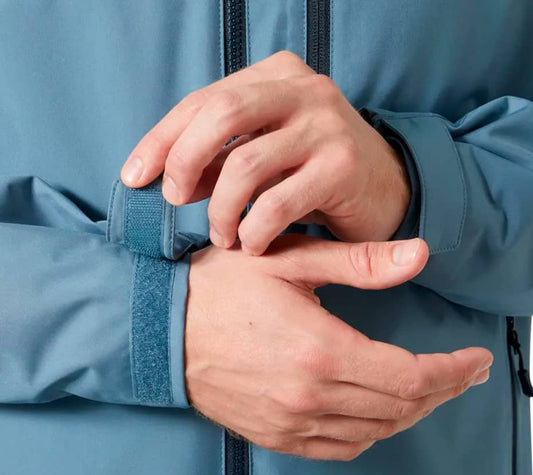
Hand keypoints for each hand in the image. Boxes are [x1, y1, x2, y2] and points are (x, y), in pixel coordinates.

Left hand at [121, 50, 410, 255]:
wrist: (386, 186)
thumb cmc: (314, 170)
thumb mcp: (265, 153)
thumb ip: (221, 157)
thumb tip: (170, 179)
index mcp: (276, 76)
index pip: (203, 101)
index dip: (161, 140)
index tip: (133, 178)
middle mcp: (303, 90)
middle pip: (220, 114)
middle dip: (183, 161)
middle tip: (175, 200)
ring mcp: (326, 125)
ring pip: (245, 164)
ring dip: (221, 209)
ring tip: (222, 234)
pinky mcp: (343, 165)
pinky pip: (278, 202)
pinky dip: (254, 229)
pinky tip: (252, 244)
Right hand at [185, 235, 492, 460]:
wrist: (159, 329)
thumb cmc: (218, 288)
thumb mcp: (288, 260)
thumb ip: (358, 262)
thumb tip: (418, 254)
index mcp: (320, 350)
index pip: (411, 376)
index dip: (452, 371)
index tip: (474, 360)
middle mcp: (310, 396)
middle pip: (401, 407)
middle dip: (443, 390)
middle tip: (464, 373)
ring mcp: (291, 422)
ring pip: (376, 431)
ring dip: (411, 412)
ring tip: (430, 389)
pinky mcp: (275, 435)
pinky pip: (342, 448)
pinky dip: (372, 434)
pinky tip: (379, 414)